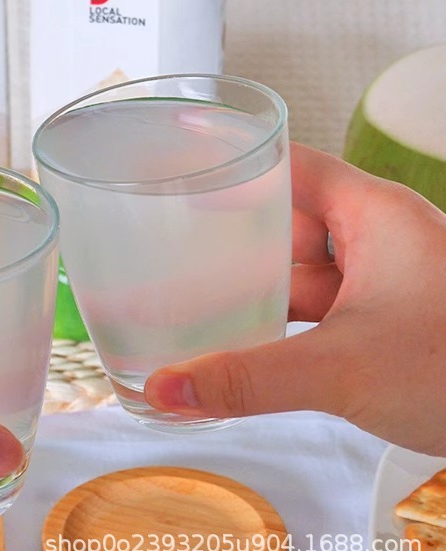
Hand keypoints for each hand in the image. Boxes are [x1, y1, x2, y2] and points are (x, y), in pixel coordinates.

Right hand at [145, 142, 445, 454]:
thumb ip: (249, 379)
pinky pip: (318, 303)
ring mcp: (382, 278)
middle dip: (230, 231)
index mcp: (373, 213)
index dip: (233, 161)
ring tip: (191, 291)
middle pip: (285, 215)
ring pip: (300, 265)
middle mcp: (377, 236)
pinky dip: (281, 317)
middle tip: (169, 241)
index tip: (181, 168)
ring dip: (254, 281)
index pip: (286, 163)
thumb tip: (168, 389)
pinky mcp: (383, 317)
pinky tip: (245, 336)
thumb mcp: (343, 369)